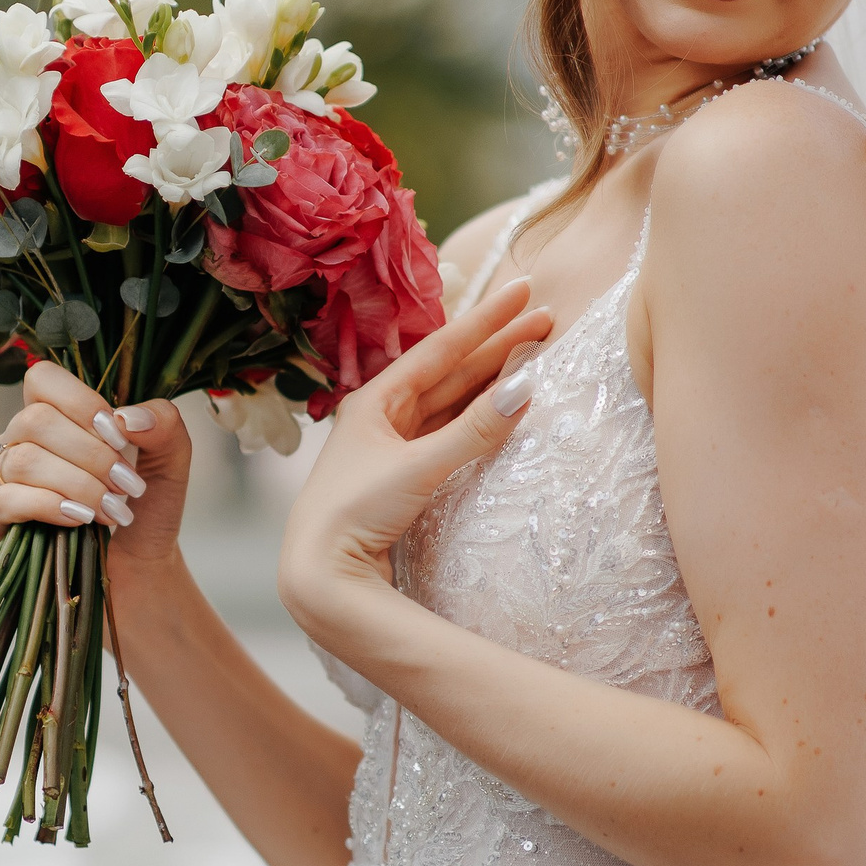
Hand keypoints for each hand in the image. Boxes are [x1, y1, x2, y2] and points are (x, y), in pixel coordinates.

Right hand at [0, 362, 191, 574]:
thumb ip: (163, 425)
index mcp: (58, 415)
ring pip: (23, 460)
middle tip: (128, 486)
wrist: (140, 565)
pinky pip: (5, 499)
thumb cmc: (147, 507)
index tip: (119, 437)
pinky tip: (81, 519)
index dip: (80, 402)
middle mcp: (22, 441)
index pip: (42, 379)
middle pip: (35, 421)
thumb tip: (125, 416)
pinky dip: (48, 506)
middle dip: (91, 455)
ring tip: (115, 510)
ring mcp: (3, 478)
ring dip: (78, 485)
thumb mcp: (171, 460)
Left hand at [279, 278, 550, 642]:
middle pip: (450, 372)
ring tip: (532, 358)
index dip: (488, 320)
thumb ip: (473, 430)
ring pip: (450, 403)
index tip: (525, 291)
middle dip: (498, 347)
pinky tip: (501, 408)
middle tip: (545, 321)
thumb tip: (524, 389)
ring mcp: (390, 446)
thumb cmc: (354, 513)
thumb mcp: (417, 468)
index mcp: (374, 400)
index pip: (442, 349)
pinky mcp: (400, 476)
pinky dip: (476, 418)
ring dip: (490, 381)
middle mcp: (381, 416)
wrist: (320, 574)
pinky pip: (446, 433)